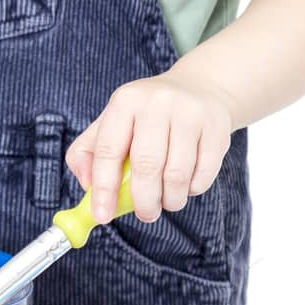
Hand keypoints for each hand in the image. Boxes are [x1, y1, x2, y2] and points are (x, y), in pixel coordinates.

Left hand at [64, 70, 234, 224]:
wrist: (199, 89)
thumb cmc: (146, 116)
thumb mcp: (113, 122)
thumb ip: (89, 153)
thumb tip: (87, 187)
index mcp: (125, 101)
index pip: (108, 150)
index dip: (103, 188)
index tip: (101, 216)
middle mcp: (157, 102)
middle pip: (147, 166)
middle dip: (143, 201)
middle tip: (145, 214)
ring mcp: (190, 113)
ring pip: (177, 175)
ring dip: (170, 200)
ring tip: (166, 200)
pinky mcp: (216, 127)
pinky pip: (202, 175)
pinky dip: (192, 190)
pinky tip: (186, 184)